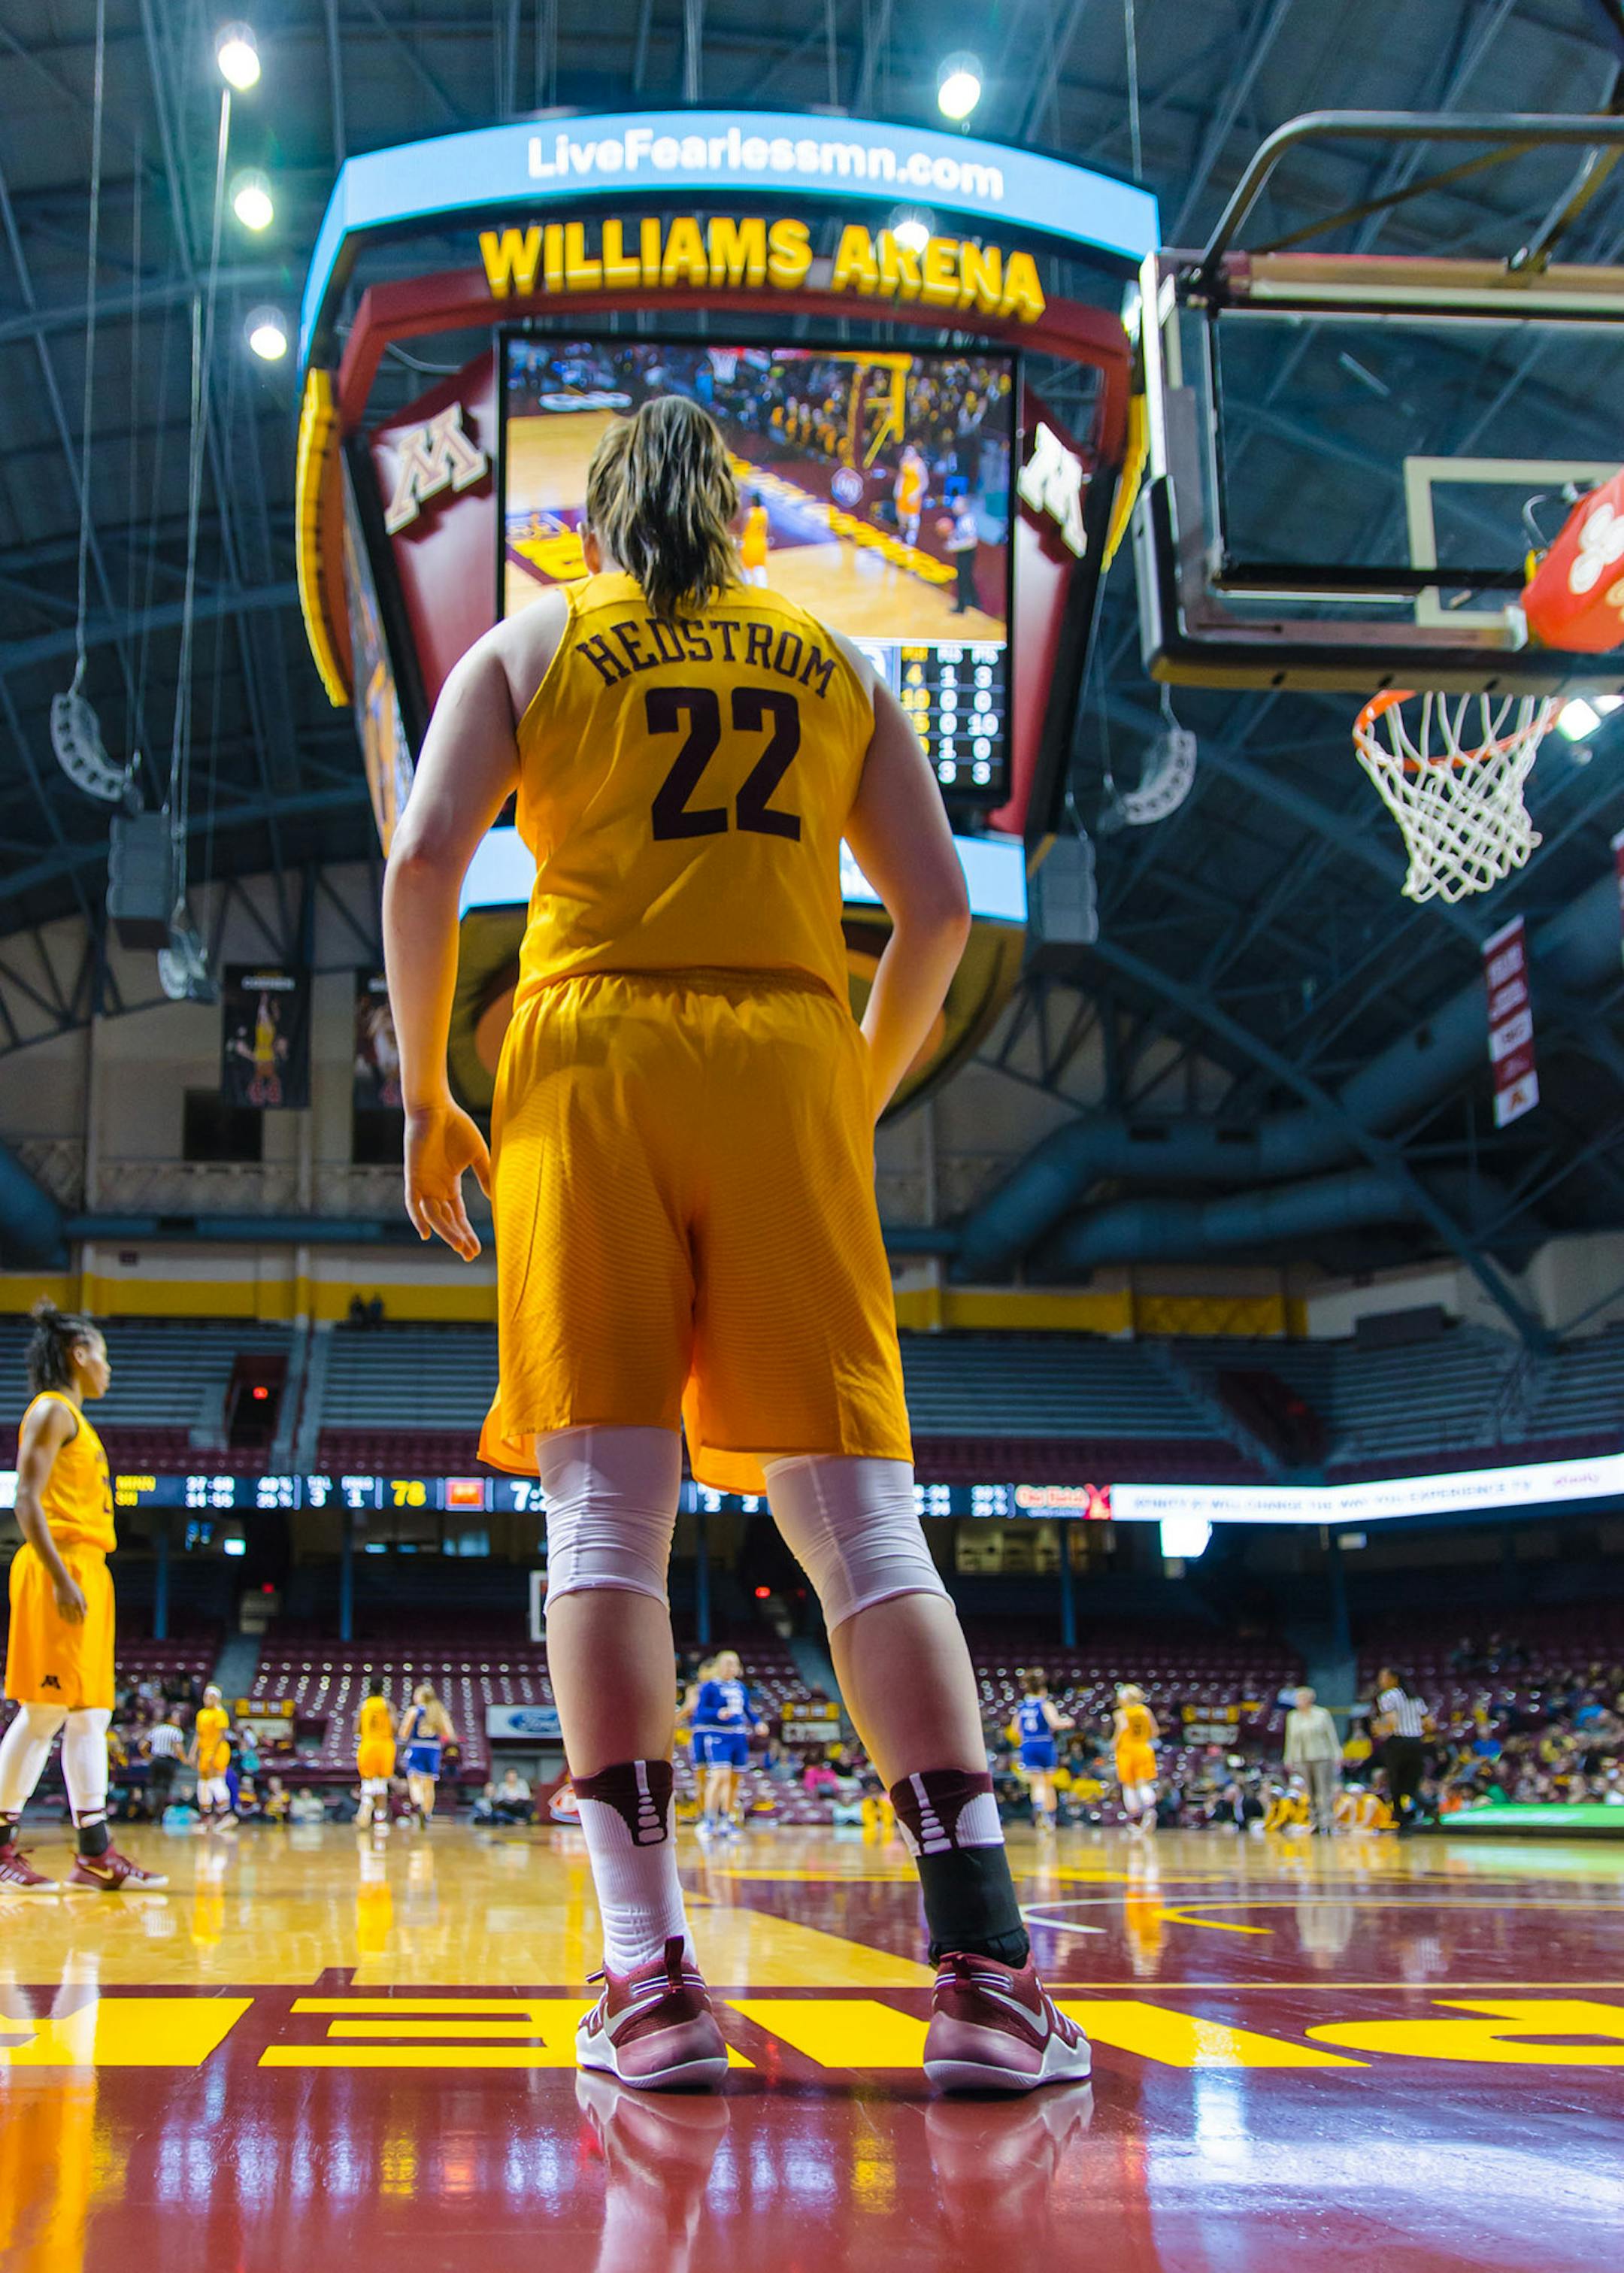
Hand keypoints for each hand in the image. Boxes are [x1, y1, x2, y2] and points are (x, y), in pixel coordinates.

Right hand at [53, 1568, 86, 1623]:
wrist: (62, 1580)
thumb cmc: (72, 1587)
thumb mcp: (81, 1593)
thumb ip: (84, 1602)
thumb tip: (86, 1612)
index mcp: (79, 1599)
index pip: (81, 1612)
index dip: (82, 1619)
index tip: (82, 1622)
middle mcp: (72, 1602)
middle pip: (74, 1616)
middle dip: (76, 1621)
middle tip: (77, 1625)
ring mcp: (65, 1603)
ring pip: (67, 1616)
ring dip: (69, 1621)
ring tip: (71, 1624)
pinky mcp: (58, 1603)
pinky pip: (60, 1613)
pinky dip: (63, 1617)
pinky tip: (64, 1619)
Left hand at [404, 1101, 491, 1258]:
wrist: (435, 1107)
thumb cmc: (456, 1126)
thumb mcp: (477, 1155)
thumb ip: (485, 1175)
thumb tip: (494, 1198)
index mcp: (449, 1185)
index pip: (458, 1216)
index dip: (467, 1233)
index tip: (477, 1250)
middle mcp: (435, 1188)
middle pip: (447, 1221)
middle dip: (458, 1238)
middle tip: (469, 1255)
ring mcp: (423, 1184)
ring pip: (433, 1216)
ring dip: (445, 1231)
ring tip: (459, 1245)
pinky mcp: (413, 1176)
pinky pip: (412, 1203)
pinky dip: (418, 1218)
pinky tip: (426, 1233)